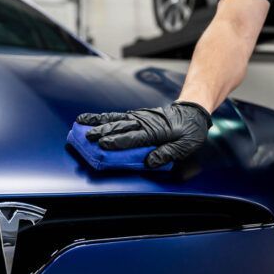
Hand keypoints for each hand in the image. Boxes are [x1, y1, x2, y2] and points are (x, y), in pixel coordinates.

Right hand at [76, 101, 212, 167]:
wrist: (193, 111)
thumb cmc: (190, 131)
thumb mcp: (185, 146)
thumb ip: (167, 154)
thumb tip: (149, 162)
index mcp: (155, 132)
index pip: (132, 138)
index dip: (117, 141)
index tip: (102, 145)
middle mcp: (144, 122)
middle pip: (120, 127)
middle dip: (102, 131)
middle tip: (86, 136)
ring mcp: (140, 117)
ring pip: (116, 118)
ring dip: (98, 121)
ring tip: (81, 121)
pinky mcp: (138, 115)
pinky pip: (119, 116)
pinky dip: (105, 117)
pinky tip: (93, 120)